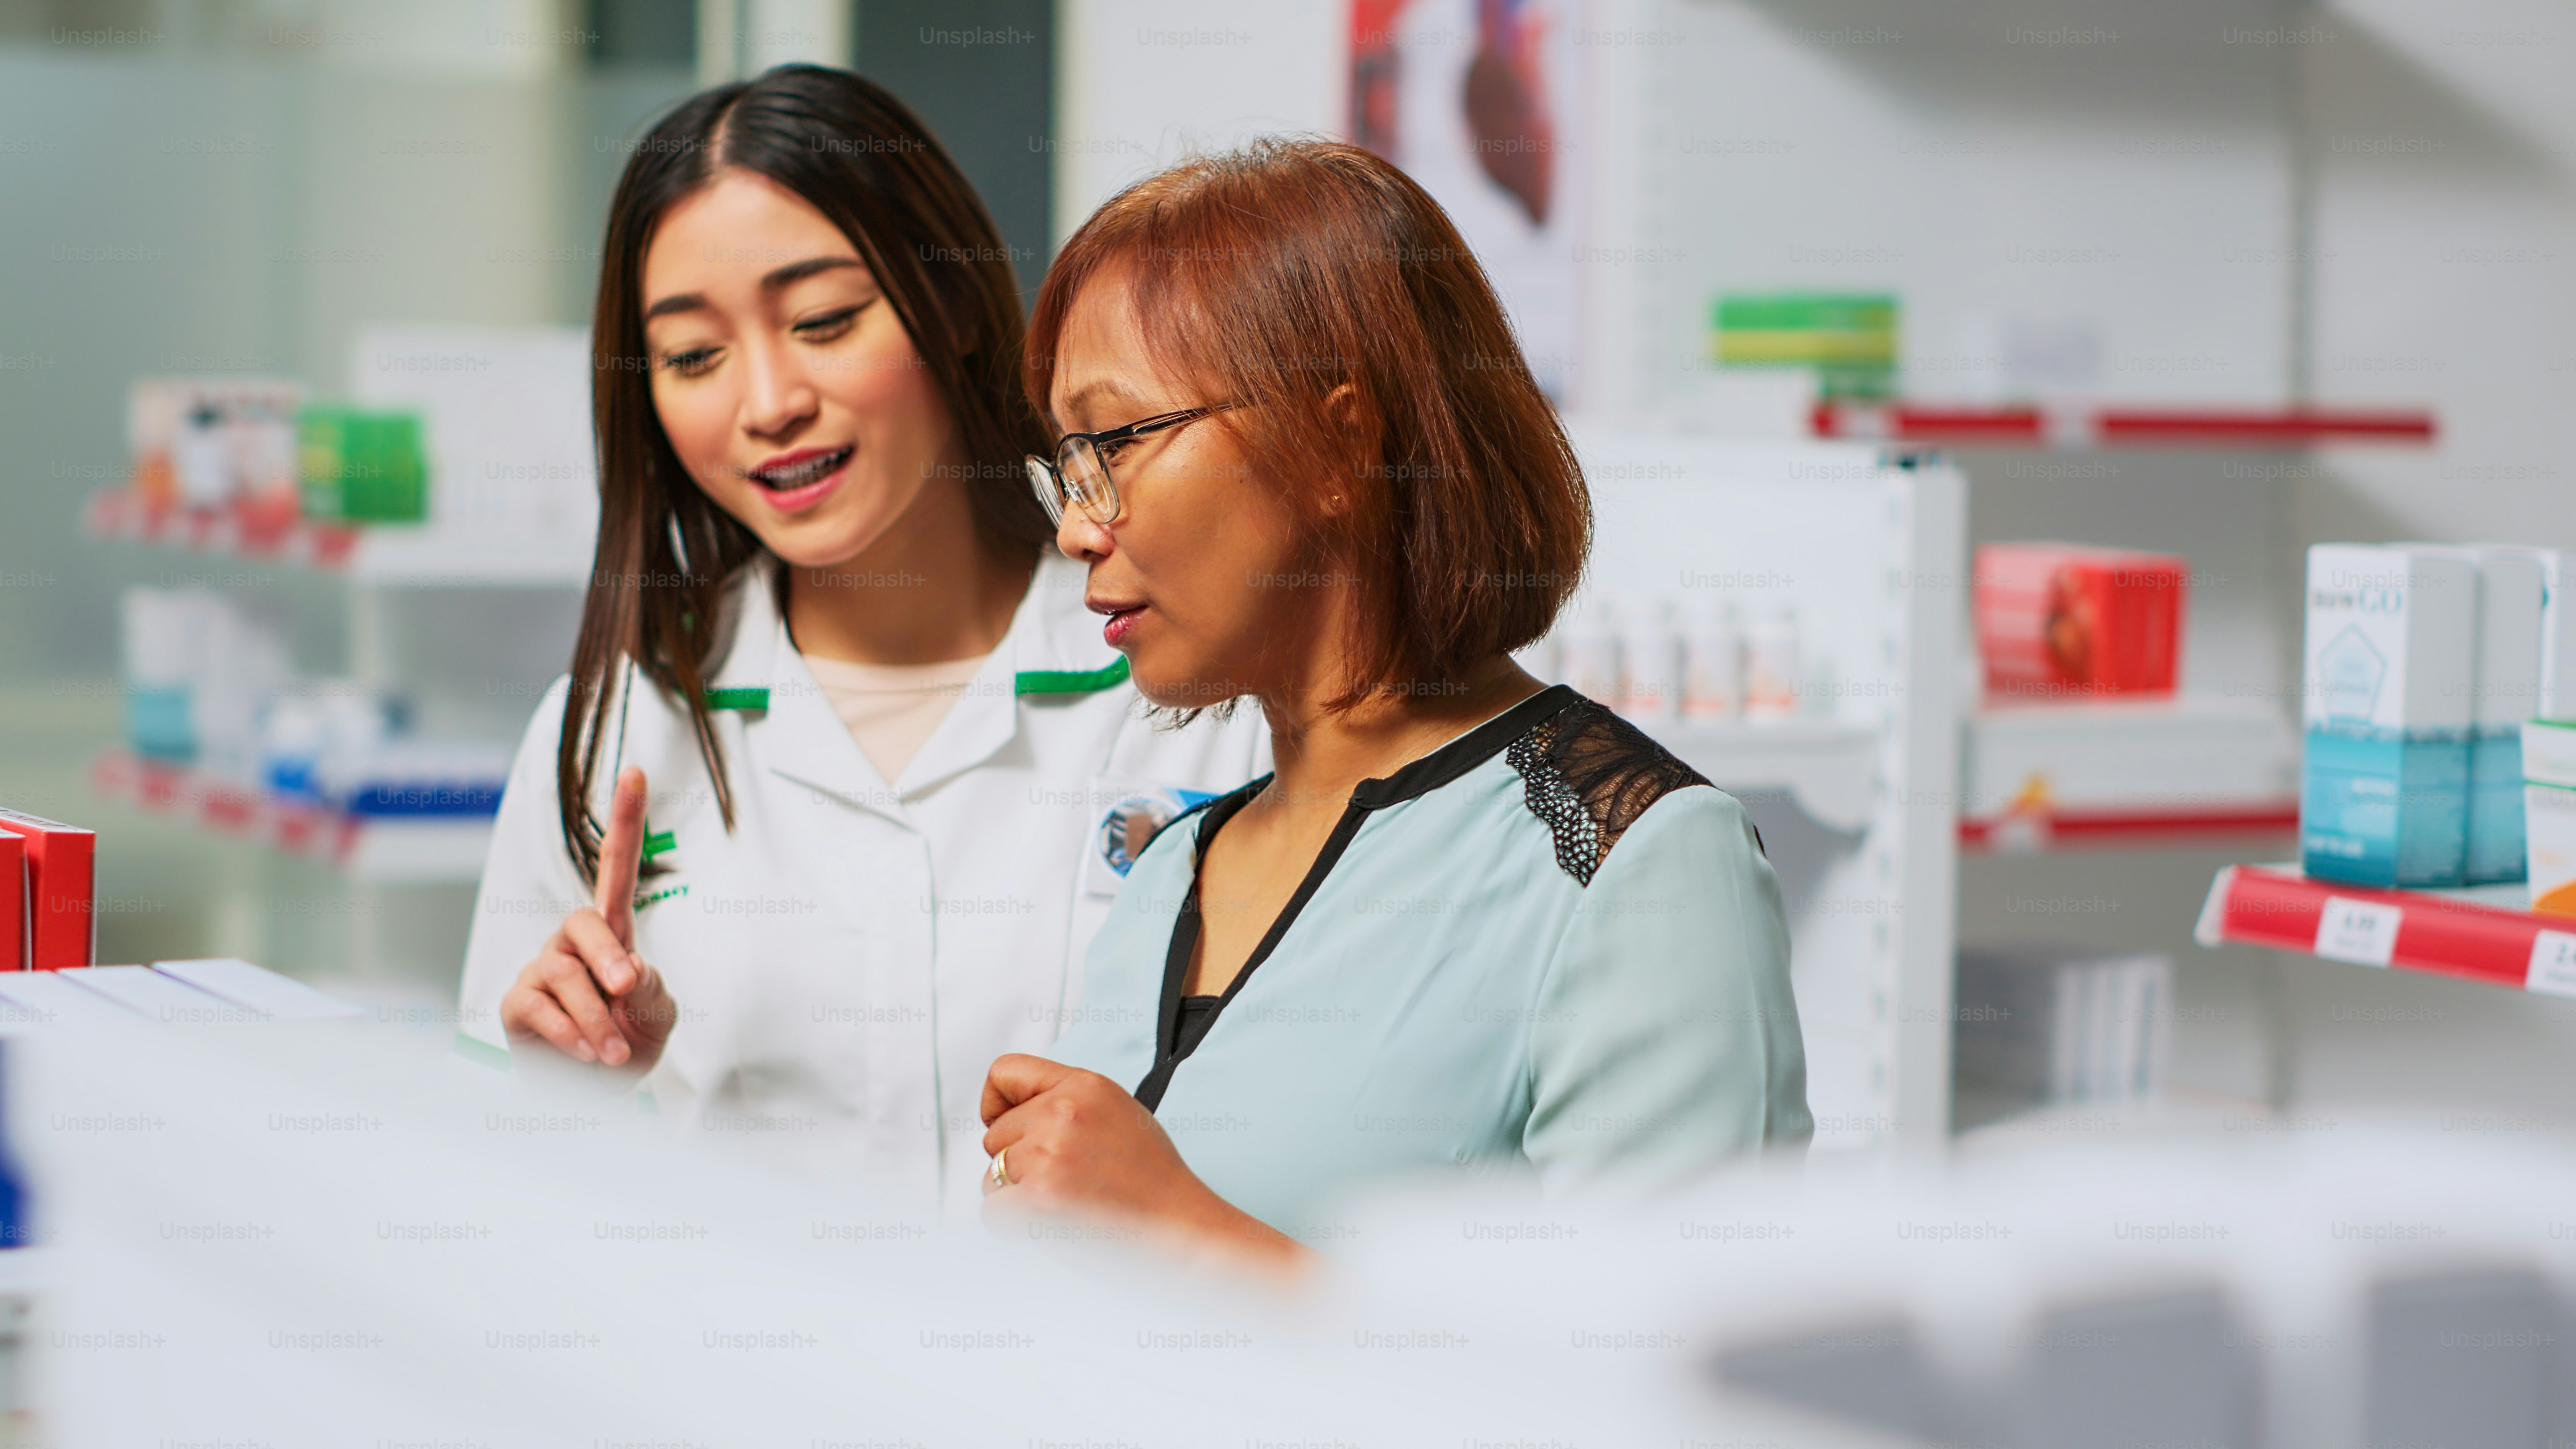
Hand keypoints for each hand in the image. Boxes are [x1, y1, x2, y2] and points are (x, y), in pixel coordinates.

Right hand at [499, 766, 676, 1070]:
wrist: (598, 1096)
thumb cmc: (630, 1043)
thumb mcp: (657, 1014)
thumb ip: (650, 986)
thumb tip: (625, 968)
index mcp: (613, 934)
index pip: (617, 869)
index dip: (624, 821)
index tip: (635, 773)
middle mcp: (573, 943)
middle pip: (585, 922)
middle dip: (607, 956)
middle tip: (628, 989)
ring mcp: (541, 970)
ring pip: (567, 976)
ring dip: (598, 1020)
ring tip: (613, 1053)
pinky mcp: (517, 1004)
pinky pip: (542, 1009)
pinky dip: (571, 1035)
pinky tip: (585, 1056)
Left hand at [978, 1054, 1307, 1273]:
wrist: (1180, 1228)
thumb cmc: (1154, 1181)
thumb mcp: (1119, 1112)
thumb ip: (1069, 1103)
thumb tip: (1019, 1114)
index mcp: (1084, 1085)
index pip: (1004, 1071)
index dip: (997, 1103)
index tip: (1008, 1125)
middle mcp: (1063, 1112)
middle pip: (995, 1134)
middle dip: (1018, 1161)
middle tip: (1062, 1180)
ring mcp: (1049, 1155)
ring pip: (991, 1176)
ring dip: (1016, 1197)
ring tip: (1065, 1203)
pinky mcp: (1038, 1198)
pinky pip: (992, 1213)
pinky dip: (1014, 1227)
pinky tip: (1053, 1223)